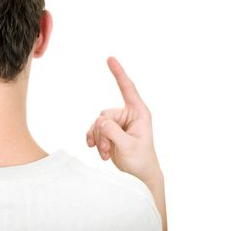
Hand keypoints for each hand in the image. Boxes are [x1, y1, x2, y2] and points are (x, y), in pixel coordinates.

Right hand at [86, 56, 160, 182]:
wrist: (138, 175)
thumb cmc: (140, 160)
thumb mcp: (129, 146)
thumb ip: (113, 132)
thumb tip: (99, 120)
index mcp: (138, 112)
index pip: (127, 88)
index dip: (119, 73)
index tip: (110, 59)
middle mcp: (127, 114)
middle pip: (104, 114)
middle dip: (102, 133)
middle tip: (106, 149)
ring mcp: (117, 122)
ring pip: (97, 123)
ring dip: (98, 139)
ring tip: (105, 153)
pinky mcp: (109, 131)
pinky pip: (94, 129)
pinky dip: (93, 139)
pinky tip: (97, 150)